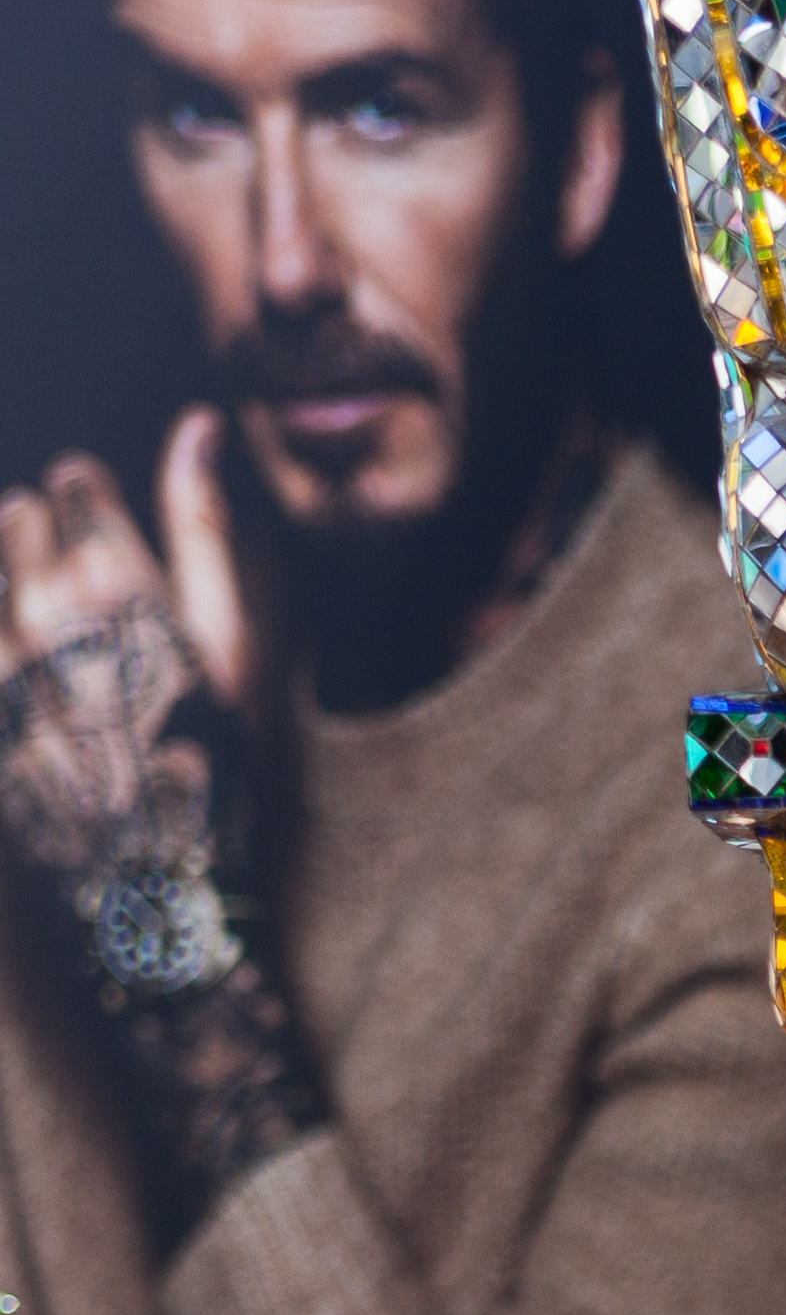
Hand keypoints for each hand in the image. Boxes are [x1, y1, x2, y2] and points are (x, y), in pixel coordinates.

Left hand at [0, 419, 250, 893]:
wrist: (149, 892)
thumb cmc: (211, 768)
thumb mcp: (234, 650)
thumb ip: (207, 529)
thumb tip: (198, 422)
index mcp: (125, 593)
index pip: (76, 491)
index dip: (87, 502)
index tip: (92, 518)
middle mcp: (49, 617)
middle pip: (15, 526)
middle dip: (35, 541)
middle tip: (60, 579)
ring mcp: (6, 668)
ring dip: (4, 581)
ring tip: (31, 619)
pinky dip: (3, 637)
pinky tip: (25, 657)